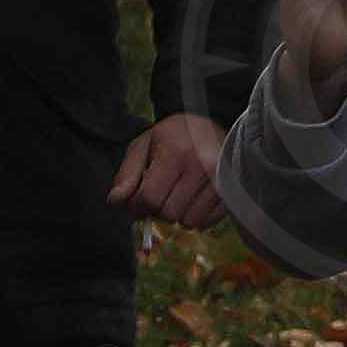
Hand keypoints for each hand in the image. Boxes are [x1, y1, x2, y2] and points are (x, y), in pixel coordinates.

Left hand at [108, 111, 227, 228]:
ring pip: (187, 222)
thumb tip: (116, 201)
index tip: (137, 199)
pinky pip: (205, 223)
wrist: (211, 124)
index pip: (149, 198)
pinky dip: (195, 216)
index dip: (137, 205)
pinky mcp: (230, 194)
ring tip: (178, 193)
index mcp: (176, 152)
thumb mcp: (144, 145)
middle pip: (168, 214)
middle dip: (158, 209)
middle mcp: (202, 166)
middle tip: (160, 192)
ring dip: (177, 214)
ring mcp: (220, 181)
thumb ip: (127, 174)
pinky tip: (193, 196)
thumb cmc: (172, 136)